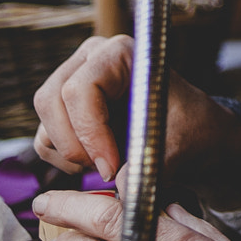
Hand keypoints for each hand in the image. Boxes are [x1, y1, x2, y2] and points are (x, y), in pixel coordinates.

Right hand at [32, 34, 240, 191]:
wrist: (194, 133)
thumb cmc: (193, 128)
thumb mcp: (183, 145)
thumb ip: (153, 163)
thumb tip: (121, 187)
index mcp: (121, 54)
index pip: (80, 88)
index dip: (90, 132)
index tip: (112, 167)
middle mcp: (91, 59)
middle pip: (52, 101)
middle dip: (76, 146)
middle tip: (109, 172)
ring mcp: (73, 81)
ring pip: (47, 123)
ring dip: (72, 155)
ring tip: (112, 166)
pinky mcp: (65, 110)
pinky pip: (45, 140)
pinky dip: (65, 161)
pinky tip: (99, 164)